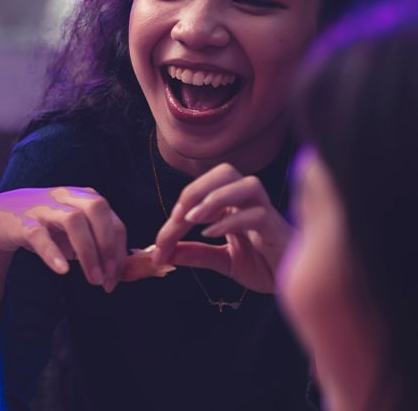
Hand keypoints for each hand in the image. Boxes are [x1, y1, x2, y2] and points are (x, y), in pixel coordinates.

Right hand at [0, 187, 128, 291]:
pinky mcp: (22, 222)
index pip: (111, 220)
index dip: (119, 250)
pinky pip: (39, 235)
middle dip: (109, 244)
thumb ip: (93, 244)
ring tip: (93, 279)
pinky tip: (62, 270)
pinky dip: (53, 253)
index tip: (116, 278)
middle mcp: (66, 198)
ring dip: (88, 252)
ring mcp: (43, 208)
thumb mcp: (71, 231)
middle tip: (109, 275)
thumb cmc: (42, 225)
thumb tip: (117, 271)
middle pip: (97, 209)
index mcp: (83, 198)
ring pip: (73, 220)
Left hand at [153, 163, 290, 292]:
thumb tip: (162, 254)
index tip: (158, 246)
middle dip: (196, 190)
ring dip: (215, 198)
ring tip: (193, 219)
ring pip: (247, 184)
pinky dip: (232, 221)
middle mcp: (249, 203)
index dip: (176, 214)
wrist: (295, 282)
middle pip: (225, 172)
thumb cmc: (265, 266)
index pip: (201, 194)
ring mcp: (266, 213)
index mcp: (234, 205)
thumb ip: (196, 255)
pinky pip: (258, 214)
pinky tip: (212, 235)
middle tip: (178, 218)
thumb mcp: (223, 261)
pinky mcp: (278, 229)